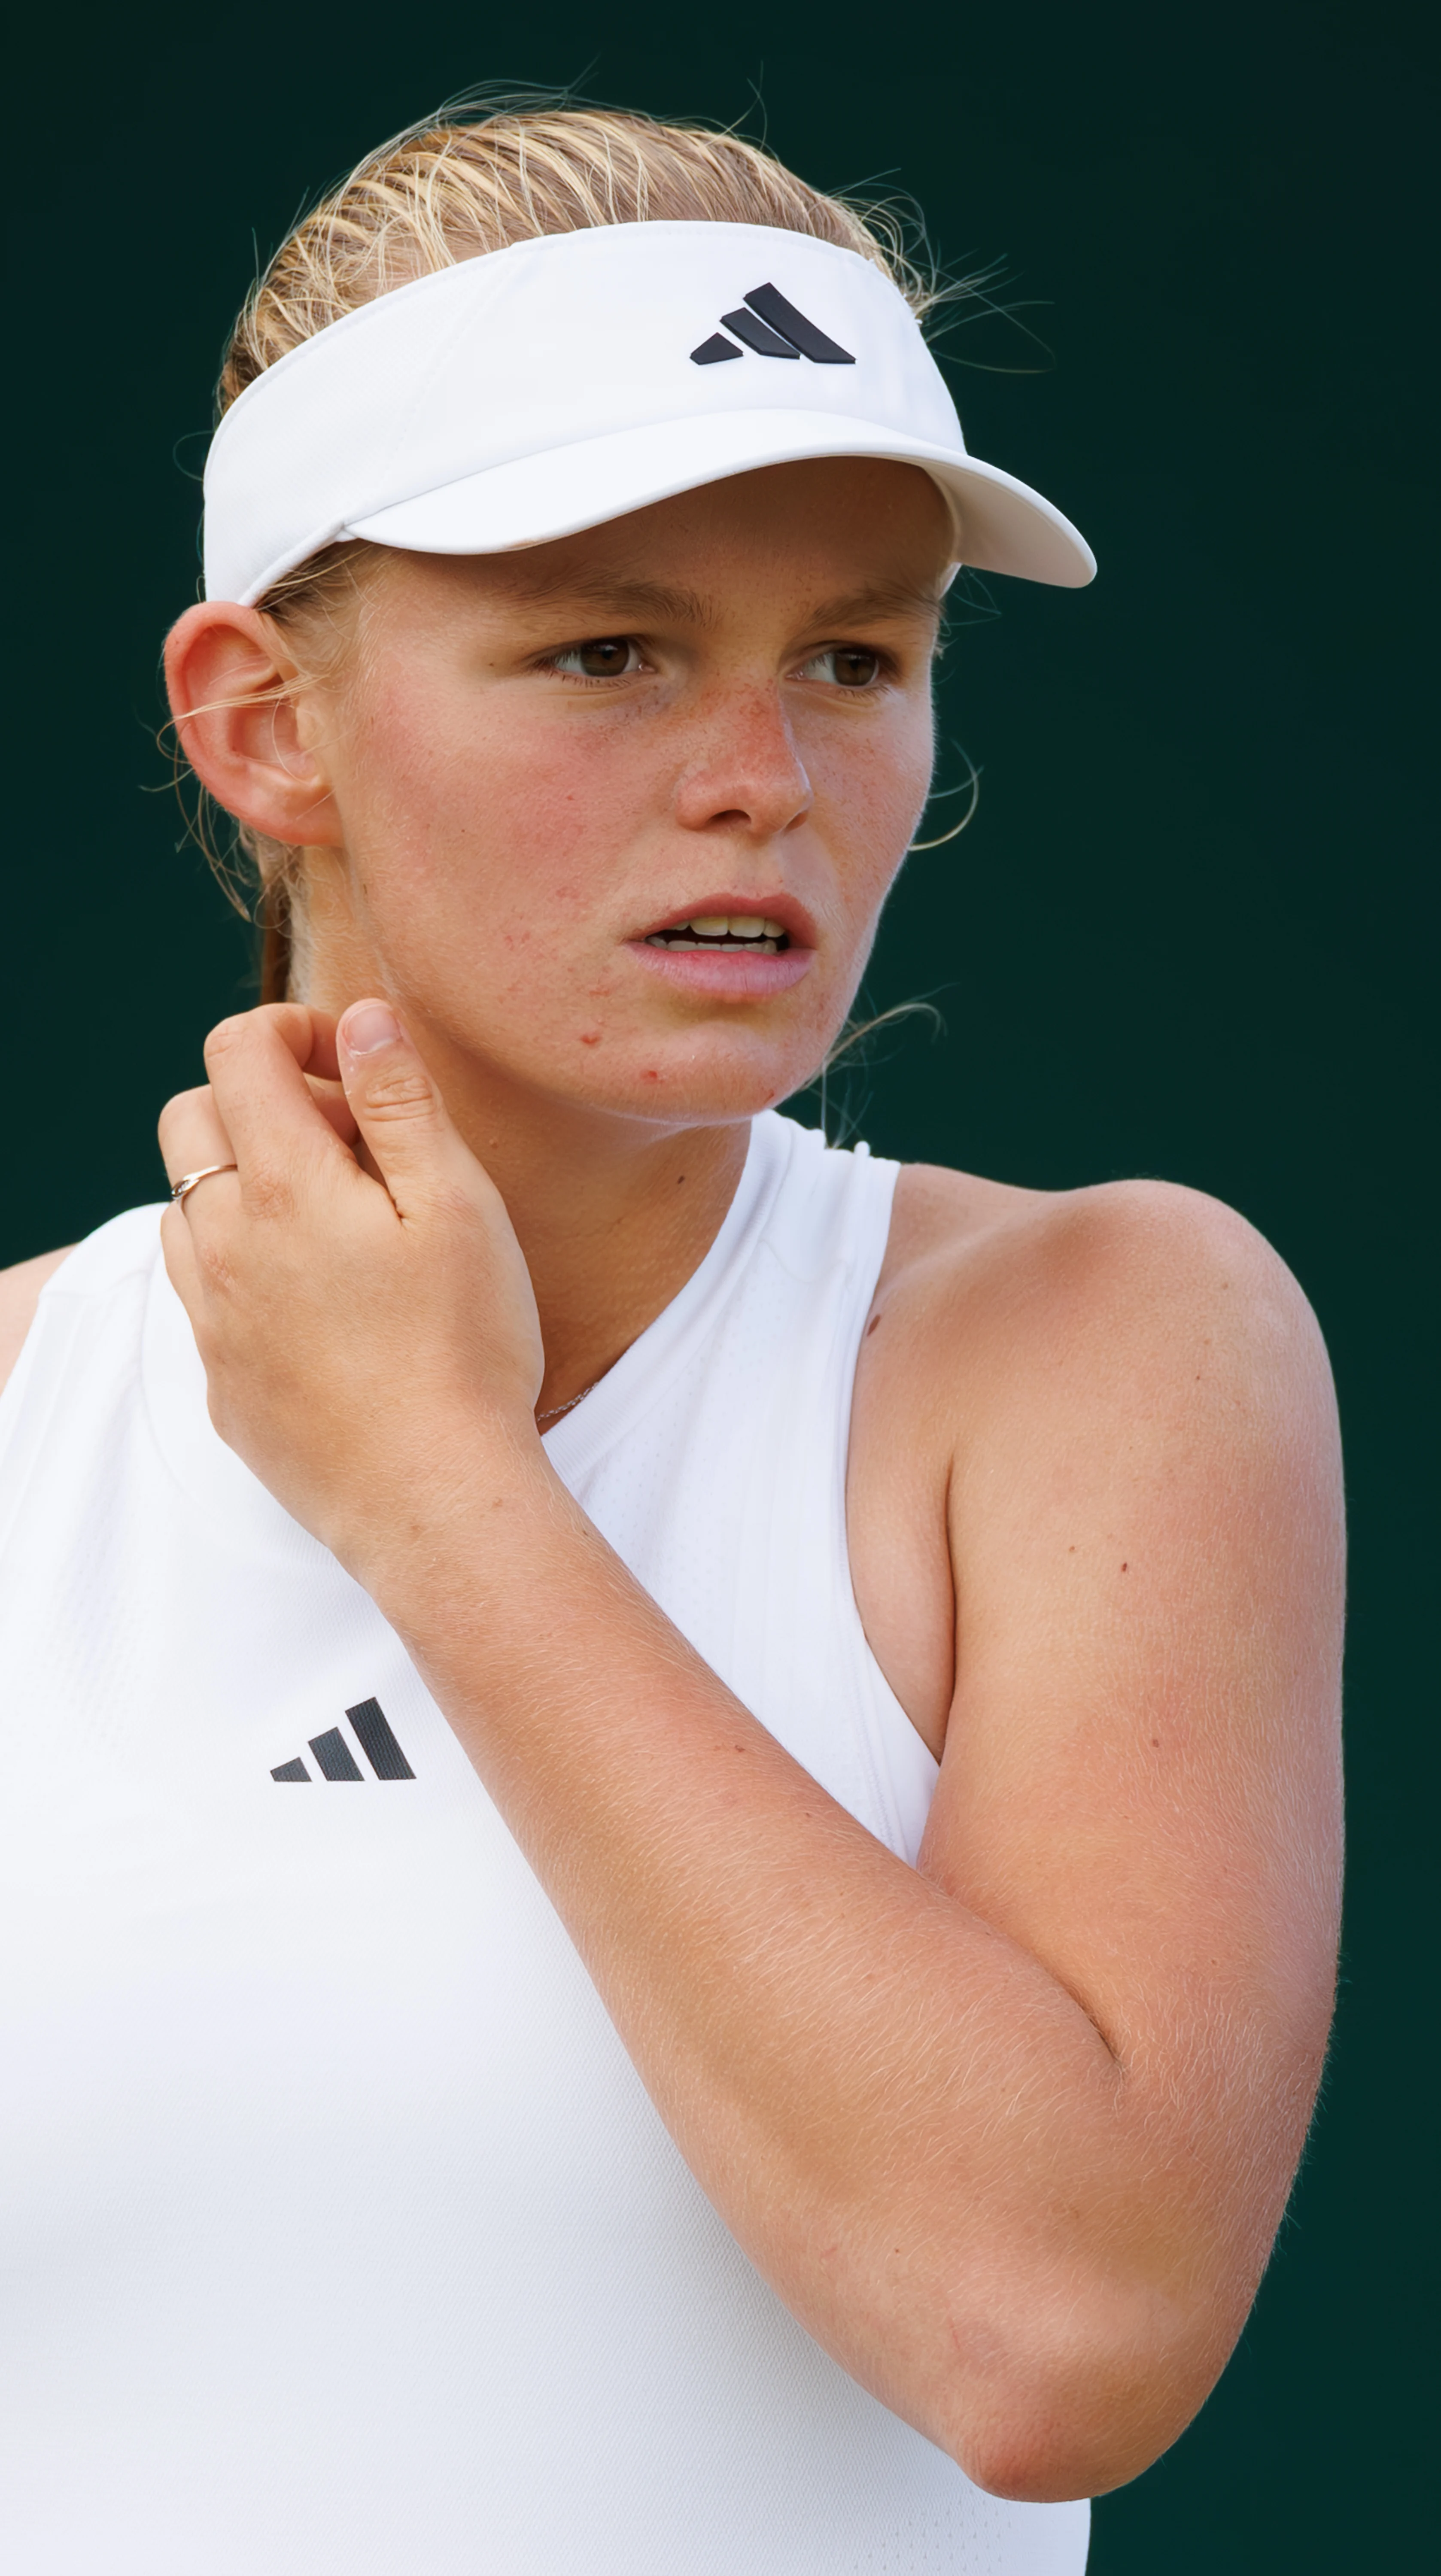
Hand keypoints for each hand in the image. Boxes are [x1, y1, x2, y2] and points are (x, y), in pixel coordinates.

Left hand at [159, 1002, 545, 1576]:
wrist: (433, 1500)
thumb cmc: (465, 1349)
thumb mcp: (456, 1204)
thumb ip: (400, 1100)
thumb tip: (363, 1018)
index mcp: (283, 1187)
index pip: (235, 1051)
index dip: (293, 1030)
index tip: (354, 1066)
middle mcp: (223, 1245)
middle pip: (191, 1117)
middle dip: (259, 1099)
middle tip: (352, 1143)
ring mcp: (212, 1318)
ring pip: (187, 1205)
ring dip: (246, 1184)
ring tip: (339, 1222)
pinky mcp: (222, 1380)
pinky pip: (203, 1291)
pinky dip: (246, 1263)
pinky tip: (325, 1300)